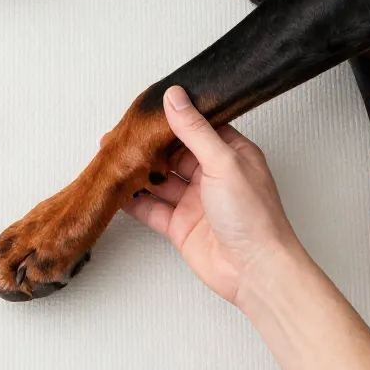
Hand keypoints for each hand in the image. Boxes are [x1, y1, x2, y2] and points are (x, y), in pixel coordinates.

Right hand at [123, 85, 301, 309]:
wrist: (255, 272)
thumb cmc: (254, 217)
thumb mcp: (223, 162)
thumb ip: (194, 130)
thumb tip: (175, 97)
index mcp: (231, 154)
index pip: (198, 126)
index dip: (174, 117)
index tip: (148, 108)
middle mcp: (213, 175)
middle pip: (174, 153)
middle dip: (149, 145)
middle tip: (123, 133)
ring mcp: (195, 201)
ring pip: (160, 180)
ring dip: (139, 171)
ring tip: (114, 156)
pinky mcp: (181, 225)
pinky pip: (152, 209)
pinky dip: (134, 200)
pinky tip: (118, 190)